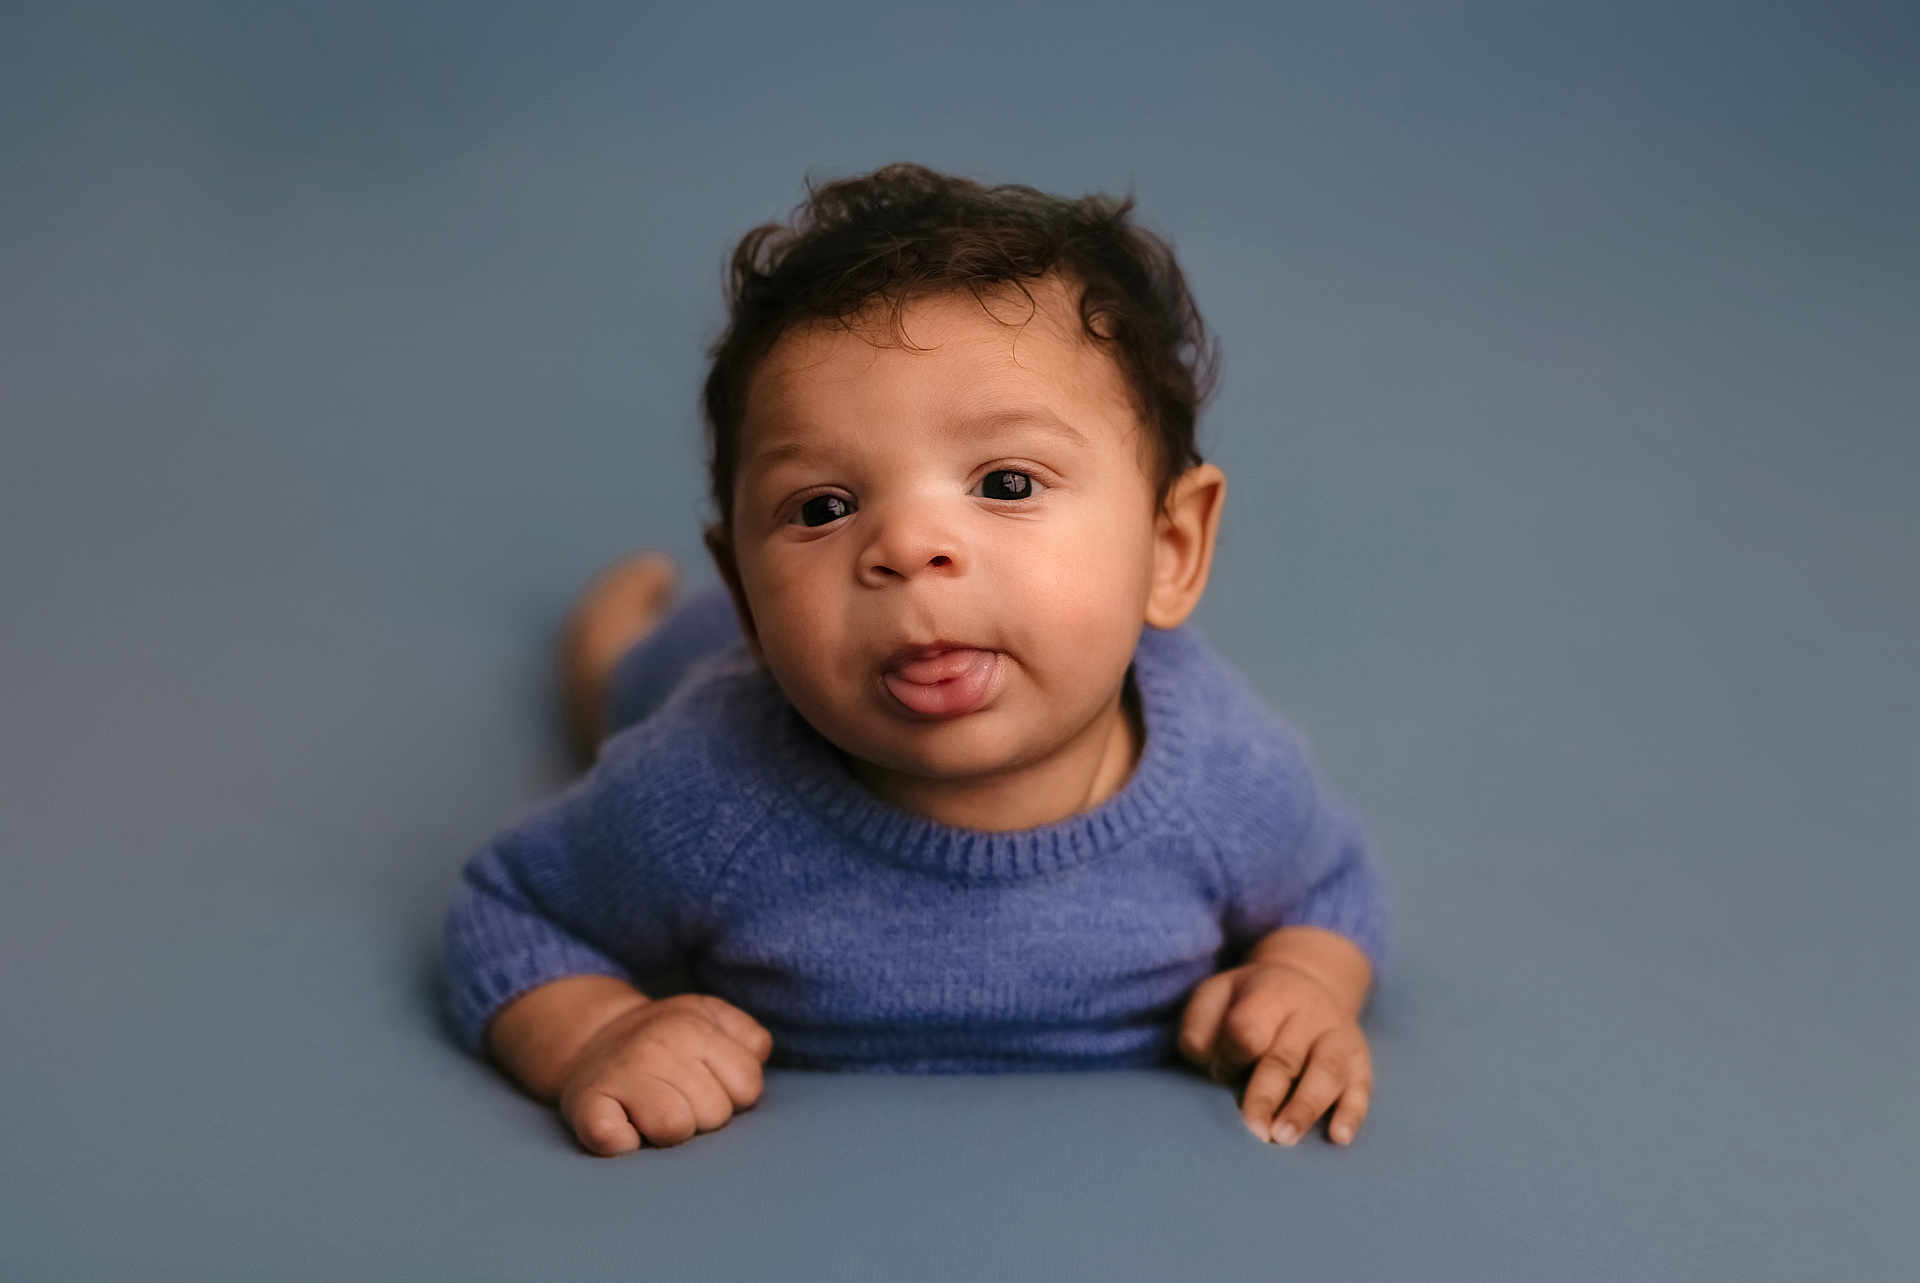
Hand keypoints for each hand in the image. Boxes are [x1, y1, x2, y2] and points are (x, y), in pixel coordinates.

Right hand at [556, 993, 773, 1155]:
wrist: (592, 1036)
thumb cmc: (665, 1036)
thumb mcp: (711, 1016)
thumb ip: (747, 1035)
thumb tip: (757, 1060)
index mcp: (692, 1027)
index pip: (748, 1087)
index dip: (734, 1093)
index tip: (709, 1083)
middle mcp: (656, 1048)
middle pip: (715, 1115)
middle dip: (703, 1114)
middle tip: (677, 1096)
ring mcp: (620, 1077)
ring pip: (674, 1130)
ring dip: (668, 1132)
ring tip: (654, 1111)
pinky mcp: (586, 1107)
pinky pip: (616, 1142)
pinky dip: (623, 1144)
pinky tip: (624, 1127)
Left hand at [1178, 961, 1372, 1146]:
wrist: (1310, 982)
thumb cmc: (1252, 1000)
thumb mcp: (1218, 994)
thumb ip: (1199, 1024)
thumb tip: (1205, 1061)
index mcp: (1270, 994)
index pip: (1248, 1029)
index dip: (1230, 1056)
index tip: (1219, 1073)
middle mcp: (1308, 1014)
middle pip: (1284, 1058)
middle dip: (1266, 1096)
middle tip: (1254, 1130)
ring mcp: (1337, 1037)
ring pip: (1326, 1073)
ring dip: (1305, 1108)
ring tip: (1285, 1137)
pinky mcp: (1359, 1060)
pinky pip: (1361, 1086)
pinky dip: (1352, 1113)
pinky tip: (1339, 1137)